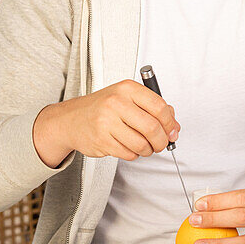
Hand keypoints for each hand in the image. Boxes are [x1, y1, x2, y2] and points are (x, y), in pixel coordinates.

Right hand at [32, 79, 179, 166]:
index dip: (170, 123)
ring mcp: (107, 122)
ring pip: (141, 144)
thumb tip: (174, 127)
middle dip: (161, 140)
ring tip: (144, 146)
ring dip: (148, 150)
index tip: (172, 131)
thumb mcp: (128, 99)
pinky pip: (128, 153)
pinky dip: (134, 154)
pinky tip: (129, 147)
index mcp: (127, 89)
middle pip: (152, 127)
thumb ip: (153, 109)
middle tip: (161, 143)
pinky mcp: (101, 140)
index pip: (159, 107)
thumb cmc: (102, 108)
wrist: (70, 119)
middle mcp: (116, 102)